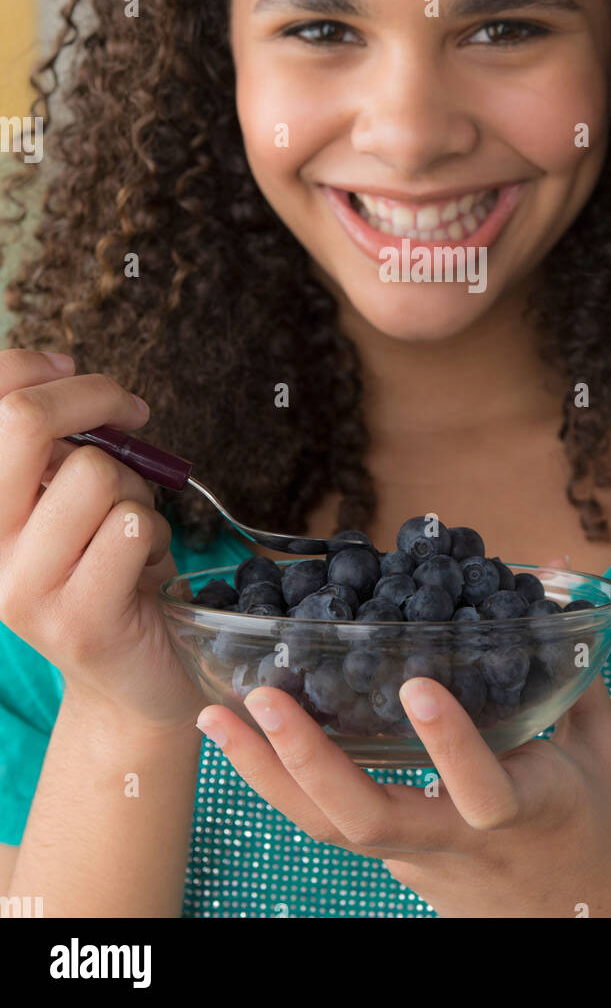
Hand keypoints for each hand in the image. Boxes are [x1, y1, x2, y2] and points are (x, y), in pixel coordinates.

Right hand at [0, 348, 203, 728]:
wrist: (131, 677)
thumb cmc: (108, 566)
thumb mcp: (70, 494)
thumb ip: (56, 442)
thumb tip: (65, 374)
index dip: (28, 365)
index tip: (73, 370)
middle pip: (23, 422)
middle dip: (93, 398)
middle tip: (132, 413)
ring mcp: (22, 589)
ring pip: (96, 474)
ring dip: (136, 489)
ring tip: (132, 528)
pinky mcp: (77, 622)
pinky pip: (133, 529)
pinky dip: (157, 534)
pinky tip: (145, 567)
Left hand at [197, 549, 610, 917]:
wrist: (599, 933)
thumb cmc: (610, 836)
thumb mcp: (609, 753)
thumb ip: (575, 667)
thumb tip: (557, 574)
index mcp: (523, 813)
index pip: (482, 789)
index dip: (449, 743)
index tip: (418, 685)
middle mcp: (456, 843)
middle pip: (366, 821)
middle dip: (307, 761)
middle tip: (262, 698)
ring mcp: (418, 858)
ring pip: (331, 831)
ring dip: (269, 774)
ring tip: (219, 717)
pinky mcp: (399, 859)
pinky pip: (333, 825)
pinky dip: (285, 783)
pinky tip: (248, 740)